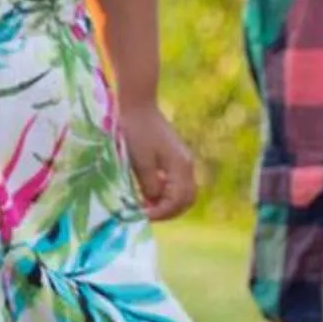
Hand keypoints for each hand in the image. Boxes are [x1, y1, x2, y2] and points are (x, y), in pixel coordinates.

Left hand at [120, 103, 198, 220]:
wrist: (138, 106)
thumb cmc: (136, 131)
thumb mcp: (140, 161)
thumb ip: (150, 184)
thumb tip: (154, 202)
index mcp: (181, 166)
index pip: (179, 200)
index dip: (162, 212)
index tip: (142, 216)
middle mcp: (186, 165)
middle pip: (187, 199)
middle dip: (168, 211)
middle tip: (146, 214)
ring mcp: (182, 161)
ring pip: (183, 193)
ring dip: (168, 203)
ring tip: (146, 205)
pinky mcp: (175, 158)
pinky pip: (177, 183)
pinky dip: (166, 193)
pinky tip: (148, 192)